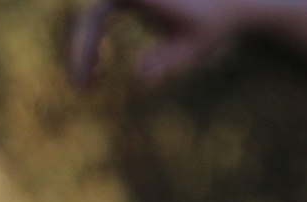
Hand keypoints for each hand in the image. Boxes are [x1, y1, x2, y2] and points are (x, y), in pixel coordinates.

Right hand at [70, 0, 244, 88]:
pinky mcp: (128, 3)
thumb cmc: (210, 29)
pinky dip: (94, 48)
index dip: (86, 47)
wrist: (228, 9)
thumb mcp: (191, 49)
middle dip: (79, 54)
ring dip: (84, 53)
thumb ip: (167, 60)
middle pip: (87, 20)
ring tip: (89, 86)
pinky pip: (98, 24)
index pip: (95, 17)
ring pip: (90, 23)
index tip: (88, 77)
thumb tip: (141, 75)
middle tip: (83, 88)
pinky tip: (99, 74)